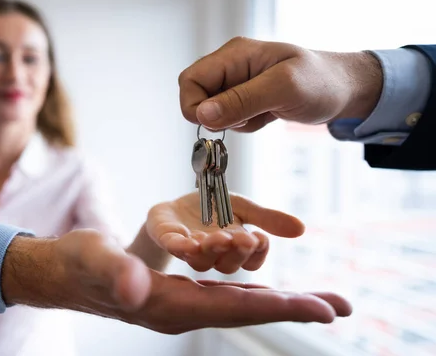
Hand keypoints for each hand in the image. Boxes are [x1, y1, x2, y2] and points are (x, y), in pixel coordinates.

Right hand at [2, 231, 351, 333]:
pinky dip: (253, 295)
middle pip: (247, 311)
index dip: (279, 307)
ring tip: (316, 301)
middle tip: (340, 306)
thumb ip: (115, 272)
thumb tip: (136, 286)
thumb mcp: (94, 259)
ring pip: (239, 305)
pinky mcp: (177, 297)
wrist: (63, 274)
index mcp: (168, 305)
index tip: (323, 310)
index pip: (234, 307)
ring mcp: (180, 307)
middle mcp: (181, 312)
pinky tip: (266, 292)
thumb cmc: (78, 263)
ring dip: (280, 302)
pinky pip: (225, 298)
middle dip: (294, 308)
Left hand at [145, 192, 303, 273]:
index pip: (251, 261)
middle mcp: (214, 256)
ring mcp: (190, 251)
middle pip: (228, 264)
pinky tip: (189, 242)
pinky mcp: (168, 240)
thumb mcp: (241, 207)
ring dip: (212, 250)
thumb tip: (301, 229)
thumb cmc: (211, 210)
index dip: (257, 253)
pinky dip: (182, 246)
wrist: (176, 206)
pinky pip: (175, 248)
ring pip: (202, 261)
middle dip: (236, 252)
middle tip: (242, 238)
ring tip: (219, 238)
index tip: (261, 237)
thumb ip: (267, 217)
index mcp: (234, 249)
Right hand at [179, 36, 382, 131]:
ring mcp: (238, 82)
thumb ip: (241, 100)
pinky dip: (244, 124)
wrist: (347, 89)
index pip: (190, 79)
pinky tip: (267, 116)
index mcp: (234, 54)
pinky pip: (229, 116)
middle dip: (215, 115)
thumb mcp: (282, 90)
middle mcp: (231, 66)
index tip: (215, 122)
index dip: (194, 105)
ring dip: (233, 121)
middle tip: (246, 118)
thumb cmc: (321, 82)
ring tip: (263, 114)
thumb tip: (202, 115)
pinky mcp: (247, 97)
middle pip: (197, 95)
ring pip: (212, 110)